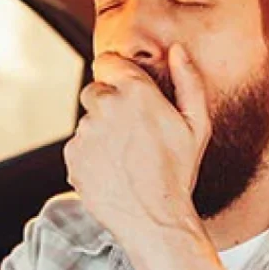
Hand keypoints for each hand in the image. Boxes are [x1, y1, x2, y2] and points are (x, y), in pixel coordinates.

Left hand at [64, 43, 210, 248]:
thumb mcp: (197, 125)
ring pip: (87, 121)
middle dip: (109, 105)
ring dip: (101, 133)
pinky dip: (91, 155)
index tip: (126, 91)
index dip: (117, 75)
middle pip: (95, 91)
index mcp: (136, 92)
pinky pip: (78, 147)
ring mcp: (85, 132)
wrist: (155, 220)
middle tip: (132, 133)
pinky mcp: (72, 156)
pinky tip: (113, 171)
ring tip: (126, 158)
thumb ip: (188, 81)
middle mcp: (105, 106)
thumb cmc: (179, 173)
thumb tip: (177, 49)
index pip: (108, 62)